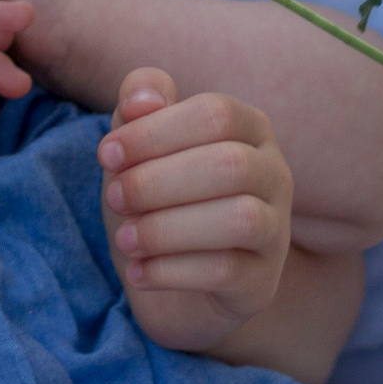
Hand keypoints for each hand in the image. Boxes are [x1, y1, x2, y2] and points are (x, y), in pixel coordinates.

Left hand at [100, 68, 294, 354]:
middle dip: (157, 181)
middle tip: (113, 197)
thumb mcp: (140, 145)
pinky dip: (172, 271)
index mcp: (250, 127)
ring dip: (167, 228)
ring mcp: (276, 231)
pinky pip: (228, 272)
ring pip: (240, 220)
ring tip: (125, 238)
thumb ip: (139, 104)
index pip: (216, 113)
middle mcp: (275, 174)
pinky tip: (138, 271)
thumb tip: (141, 101)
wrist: (175, 278)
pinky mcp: (263, 282)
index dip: (155, 131)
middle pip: (230, 165)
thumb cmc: (158, 195)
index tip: (106, 154)